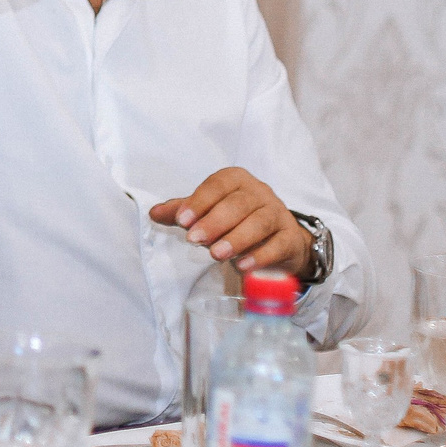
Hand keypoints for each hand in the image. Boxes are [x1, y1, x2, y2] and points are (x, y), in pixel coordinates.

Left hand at [148, 167, 310, 277]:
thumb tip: (155, 212)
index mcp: (237, 180)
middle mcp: (260, 192)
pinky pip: (277, 244)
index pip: (218, 185)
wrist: (280, 240)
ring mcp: (278, 213)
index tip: (181, 221)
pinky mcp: (290, 237)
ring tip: (216, 255)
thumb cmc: (237, 221)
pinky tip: (242, 266)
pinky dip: (260, 256)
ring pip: (260, 222)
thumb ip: (182, 211)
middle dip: (215, 222)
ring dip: (237, 238)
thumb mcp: (208, 213)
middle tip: (194, 241)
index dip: (199, 201)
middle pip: (239, 203)